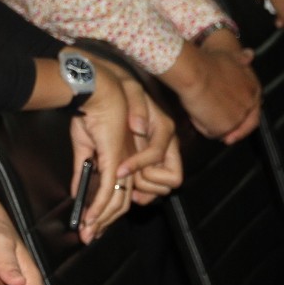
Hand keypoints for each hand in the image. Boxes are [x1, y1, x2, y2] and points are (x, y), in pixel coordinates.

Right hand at [64, 55, 177, 237]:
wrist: (94, 92)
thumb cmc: (90, 113)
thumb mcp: (84, 146)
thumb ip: (81, 170)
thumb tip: (75, 191)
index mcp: (123, 161)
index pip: (121, 193)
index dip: (108, 212)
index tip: (93, 225)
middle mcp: (127, 165)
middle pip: (121, 203)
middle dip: (104, 223)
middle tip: (89, 235)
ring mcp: (123, 163)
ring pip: (116, 202)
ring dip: (100, 220)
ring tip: (87, 232)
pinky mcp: (115, 160)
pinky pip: (108, 191)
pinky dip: (98, 208)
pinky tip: (89, 219)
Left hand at [114, 69, 182, 201]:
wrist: (113, 94)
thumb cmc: (123, 91)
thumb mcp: (130, 90)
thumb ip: (137, 105)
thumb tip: (139, 128)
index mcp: (165, 129)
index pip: (158, 154)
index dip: (140, 164)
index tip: (119, 169)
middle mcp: (167, 146)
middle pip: (170, 179)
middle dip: (147, 181)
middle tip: (126, 179)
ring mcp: (160, 158)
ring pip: (163, 187)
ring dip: (146, 190)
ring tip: (126, 186)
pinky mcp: (151, 165)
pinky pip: (154, 188)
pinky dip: (143, 194)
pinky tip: (128, 191)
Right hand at [165, 36, 260, 143]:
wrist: (194, 72)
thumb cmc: (208, 62)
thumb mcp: (229, 56)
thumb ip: (241, 59)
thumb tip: (250, 54)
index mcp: (254, 90)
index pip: (254, 110)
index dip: (243, 117)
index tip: (233, 121)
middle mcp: (249, 106)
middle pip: (242, 124)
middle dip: (229, 125)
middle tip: (216, 127)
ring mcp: (238, 118)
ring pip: (225, 129)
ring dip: (213, 124)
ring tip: (198, 111)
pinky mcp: (224, 128)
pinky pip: (211, 133)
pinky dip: (202, 126)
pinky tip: (194, 114)